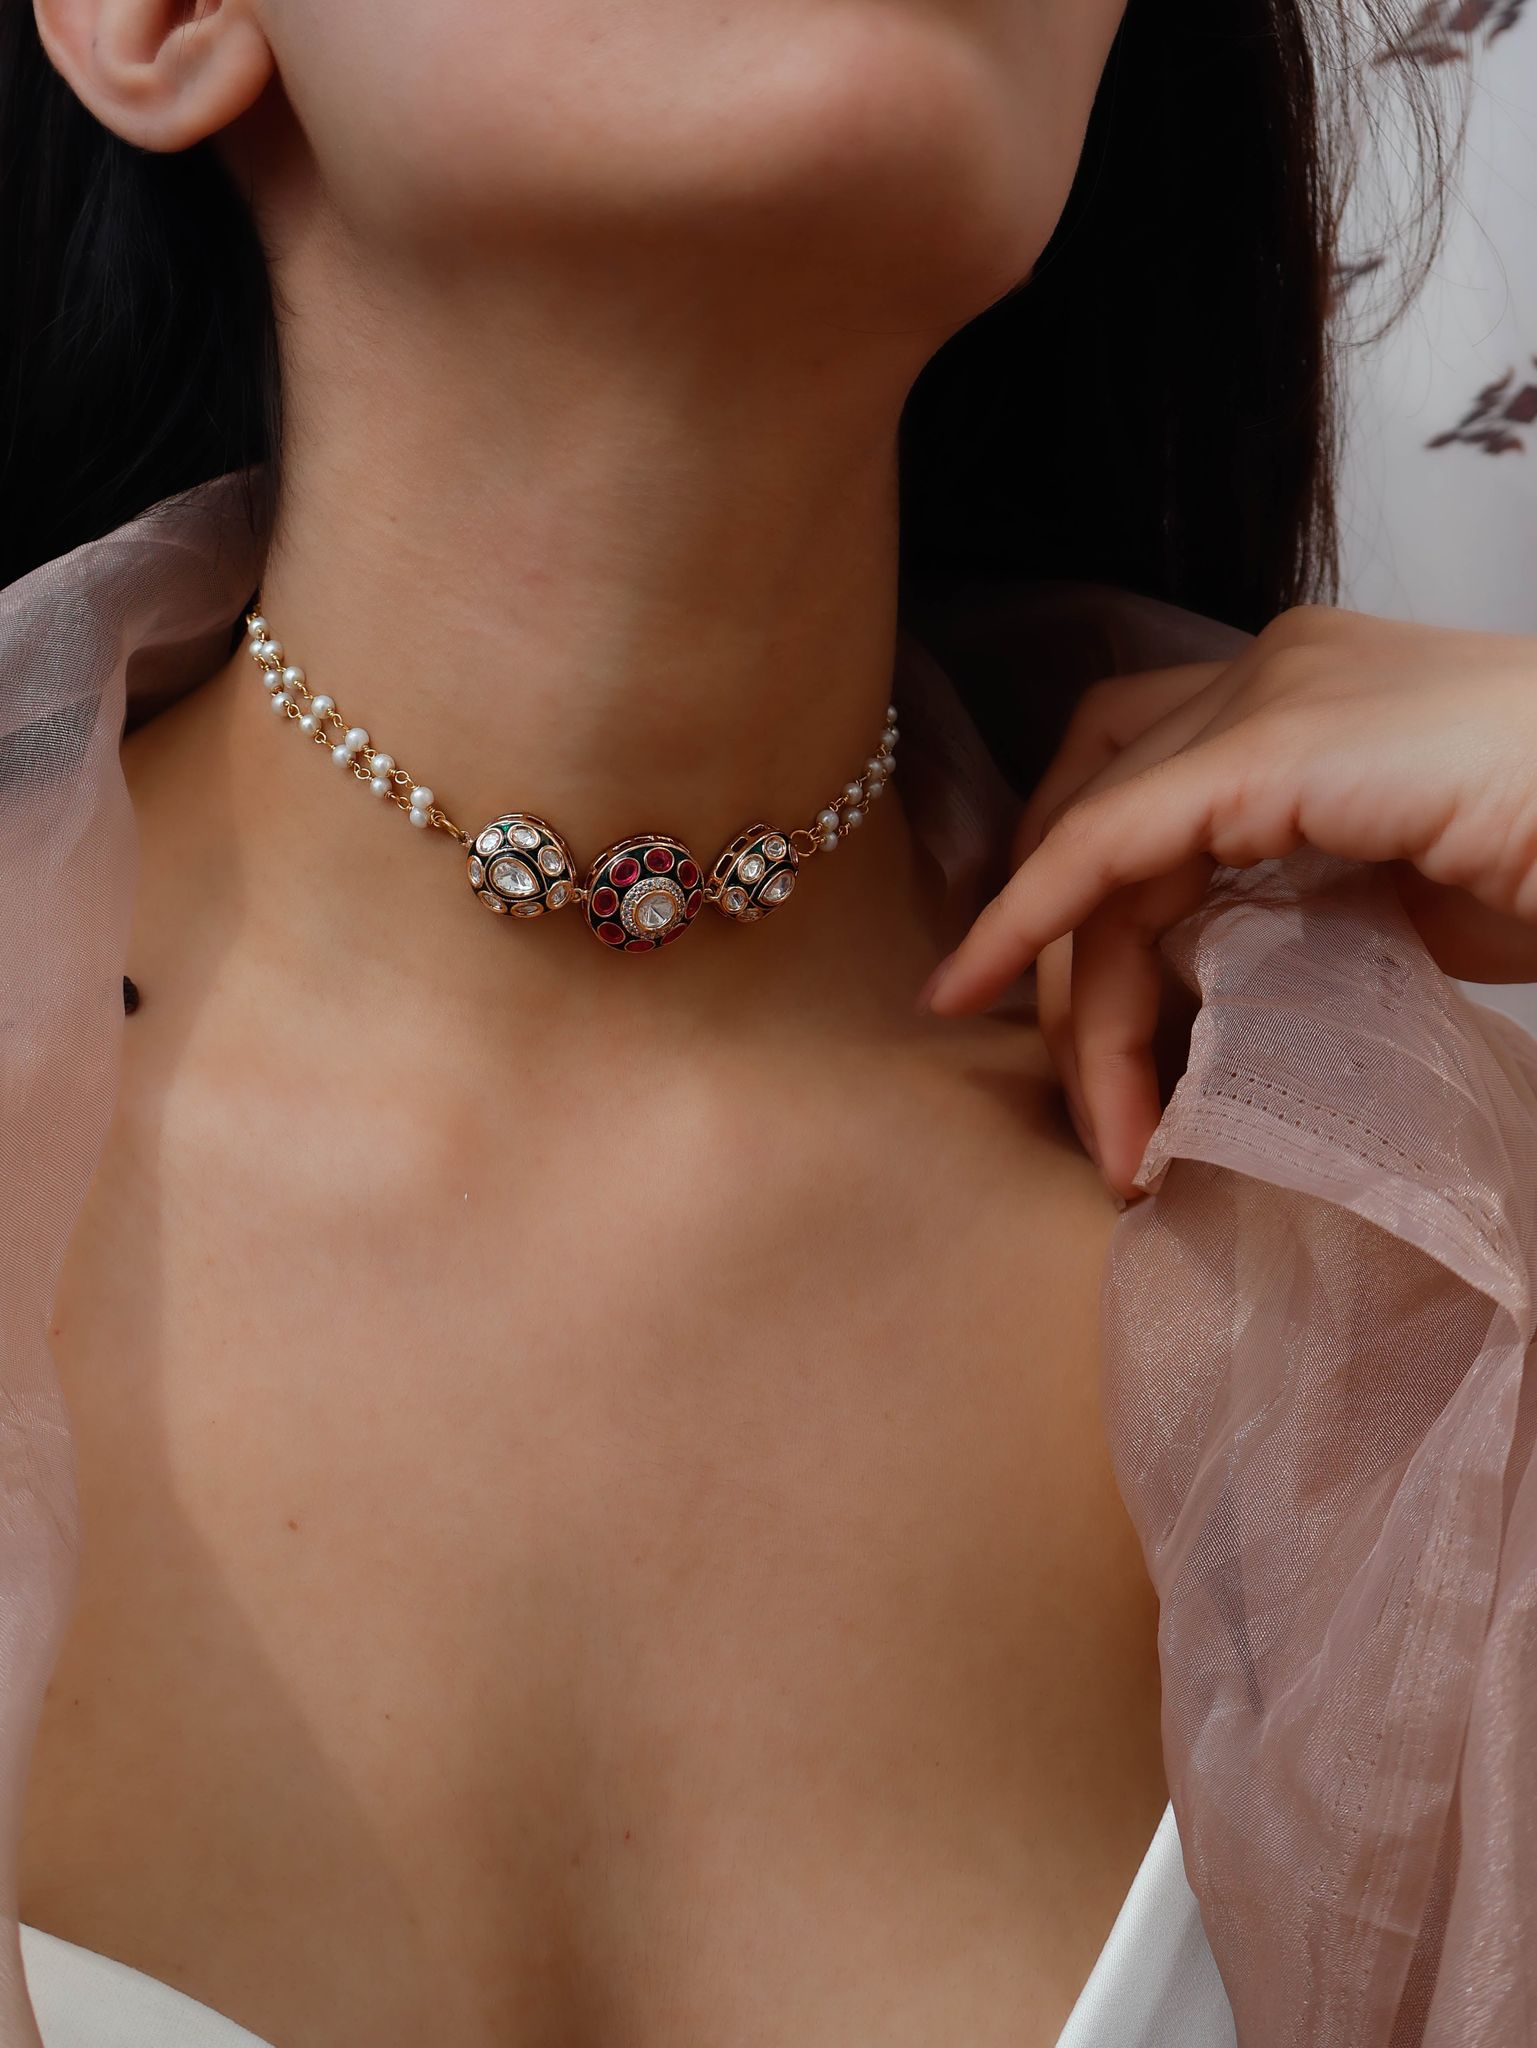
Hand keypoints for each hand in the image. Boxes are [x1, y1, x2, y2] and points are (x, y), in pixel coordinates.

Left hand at [917, 606, 1536, 1199]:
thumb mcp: (1415, 898)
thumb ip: (1307, 908)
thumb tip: (1223, 976)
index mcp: (1309, 695)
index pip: (1141, 791)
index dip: (1070, 898)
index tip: (1044, 1018)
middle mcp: (1272, 669)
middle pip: (1100, 809)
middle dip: (1067, 964)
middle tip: (1100, 1111)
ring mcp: (1273, 689)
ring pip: (1098, 841)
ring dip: (1072, 991)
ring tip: (1106, 1131)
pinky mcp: (1279, 741)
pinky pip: (1109, 838)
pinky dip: (1029, 916)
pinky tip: (980, 989)